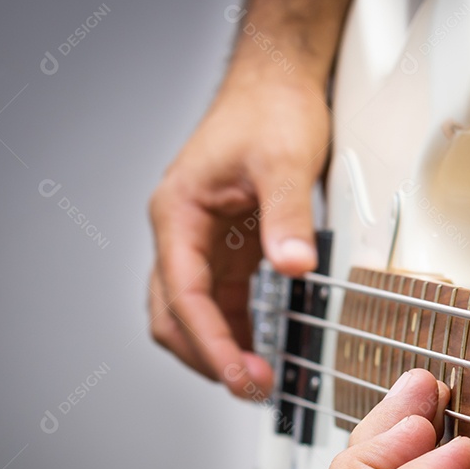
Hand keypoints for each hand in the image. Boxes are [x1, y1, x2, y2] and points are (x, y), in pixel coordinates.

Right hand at [148, 76, 328, 397]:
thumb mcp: (286, 161)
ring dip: (220, 347)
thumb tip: (294, 268)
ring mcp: (203, 238)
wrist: (277, 80)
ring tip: (258, 379)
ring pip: (194, 310)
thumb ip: (287, 217)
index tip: (240, 377)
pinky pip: (220, 296)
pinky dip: (234, 327)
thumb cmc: (270, 108)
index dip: (211, 344)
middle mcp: (182, 229)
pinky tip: (258, 348)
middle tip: (253, 388)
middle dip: (208, 356)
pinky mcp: (229, 241)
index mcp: (179, 212)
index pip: (185, 295)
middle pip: (175, 313)